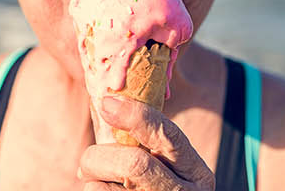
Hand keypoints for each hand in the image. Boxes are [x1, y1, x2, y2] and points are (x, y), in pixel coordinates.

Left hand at [78, 96, 215, 189]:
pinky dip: (93, 189)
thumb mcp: (169, 166)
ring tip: (98, 181)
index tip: (107, 103)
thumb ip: (148, 142)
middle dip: (99, 156)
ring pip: (102, 187)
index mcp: (195, 173)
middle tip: (89, 161)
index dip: (137, 116)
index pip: (169, 136)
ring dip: (91, 179)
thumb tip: (107, 105)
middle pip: (133, 164)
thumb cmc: (156, 186)